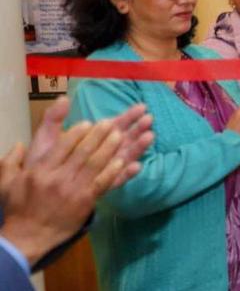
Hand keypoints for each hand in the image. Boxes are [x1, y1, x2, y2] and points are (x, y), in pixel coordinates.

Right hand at [0, 116, 131, 264]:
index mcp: (39, 171)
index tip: (87, 123)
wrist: (28, 237)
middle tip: (109, 123)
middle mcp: (58, 178)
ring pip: (95, 164)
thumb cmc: (17, 209)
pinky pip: (102, 183)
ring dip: (109, 148)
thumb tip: (19, 144)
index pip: (62, 146)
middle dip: (97, 135)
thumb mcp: (5, 183)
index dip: (76, 133)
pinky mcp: (86, 202)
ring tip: (120, 136)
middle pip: (82, 152)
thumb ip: (10, 161)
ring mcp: (73, 190)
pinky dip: (114, 171)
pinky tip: (123, 161)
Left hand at [26, 97, 152, 190]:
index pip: (115, 124)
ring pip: (126, 156)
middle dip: (137, 128)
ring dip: (138, 147)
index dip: (129, 116)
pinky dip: (127, 173)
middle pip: (125, 138)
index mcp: (93, 139)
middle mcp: (103, 153)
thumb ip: (53, 119)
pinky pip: (117, 179)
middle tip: (149, 118)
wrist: (37, 192)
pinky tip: (136, 166)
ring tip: (149, 136)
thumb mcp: (45, 138)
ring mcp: (105, 169)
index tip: (141, 108)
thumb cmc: (43, 163)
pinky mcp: (103, 186)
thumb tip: (64, 98)